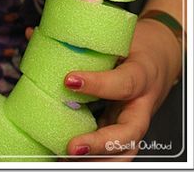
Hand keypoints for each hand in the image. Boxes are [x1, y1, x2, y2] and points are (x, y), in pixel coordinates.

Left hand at [64, 18, 181, 160]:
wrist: (161, 58)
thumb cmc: (139, 46)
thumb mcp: (120, 37)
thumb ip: (84, 40)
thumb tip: (33, 34)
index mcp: (143, 74)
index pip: (124, 83)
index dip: (98, 84)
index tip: (69, 80)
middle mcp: (141, 103)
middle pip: (129, 133)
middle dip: (101, 143)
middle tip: (72, 147)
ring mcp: (135, 119)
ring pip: (125, 150)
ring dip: (98, 158)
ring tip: (67, 158)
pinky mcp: (126, 127)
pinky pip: (115, 149)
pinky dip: (96, 157)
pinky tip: (71, 156)